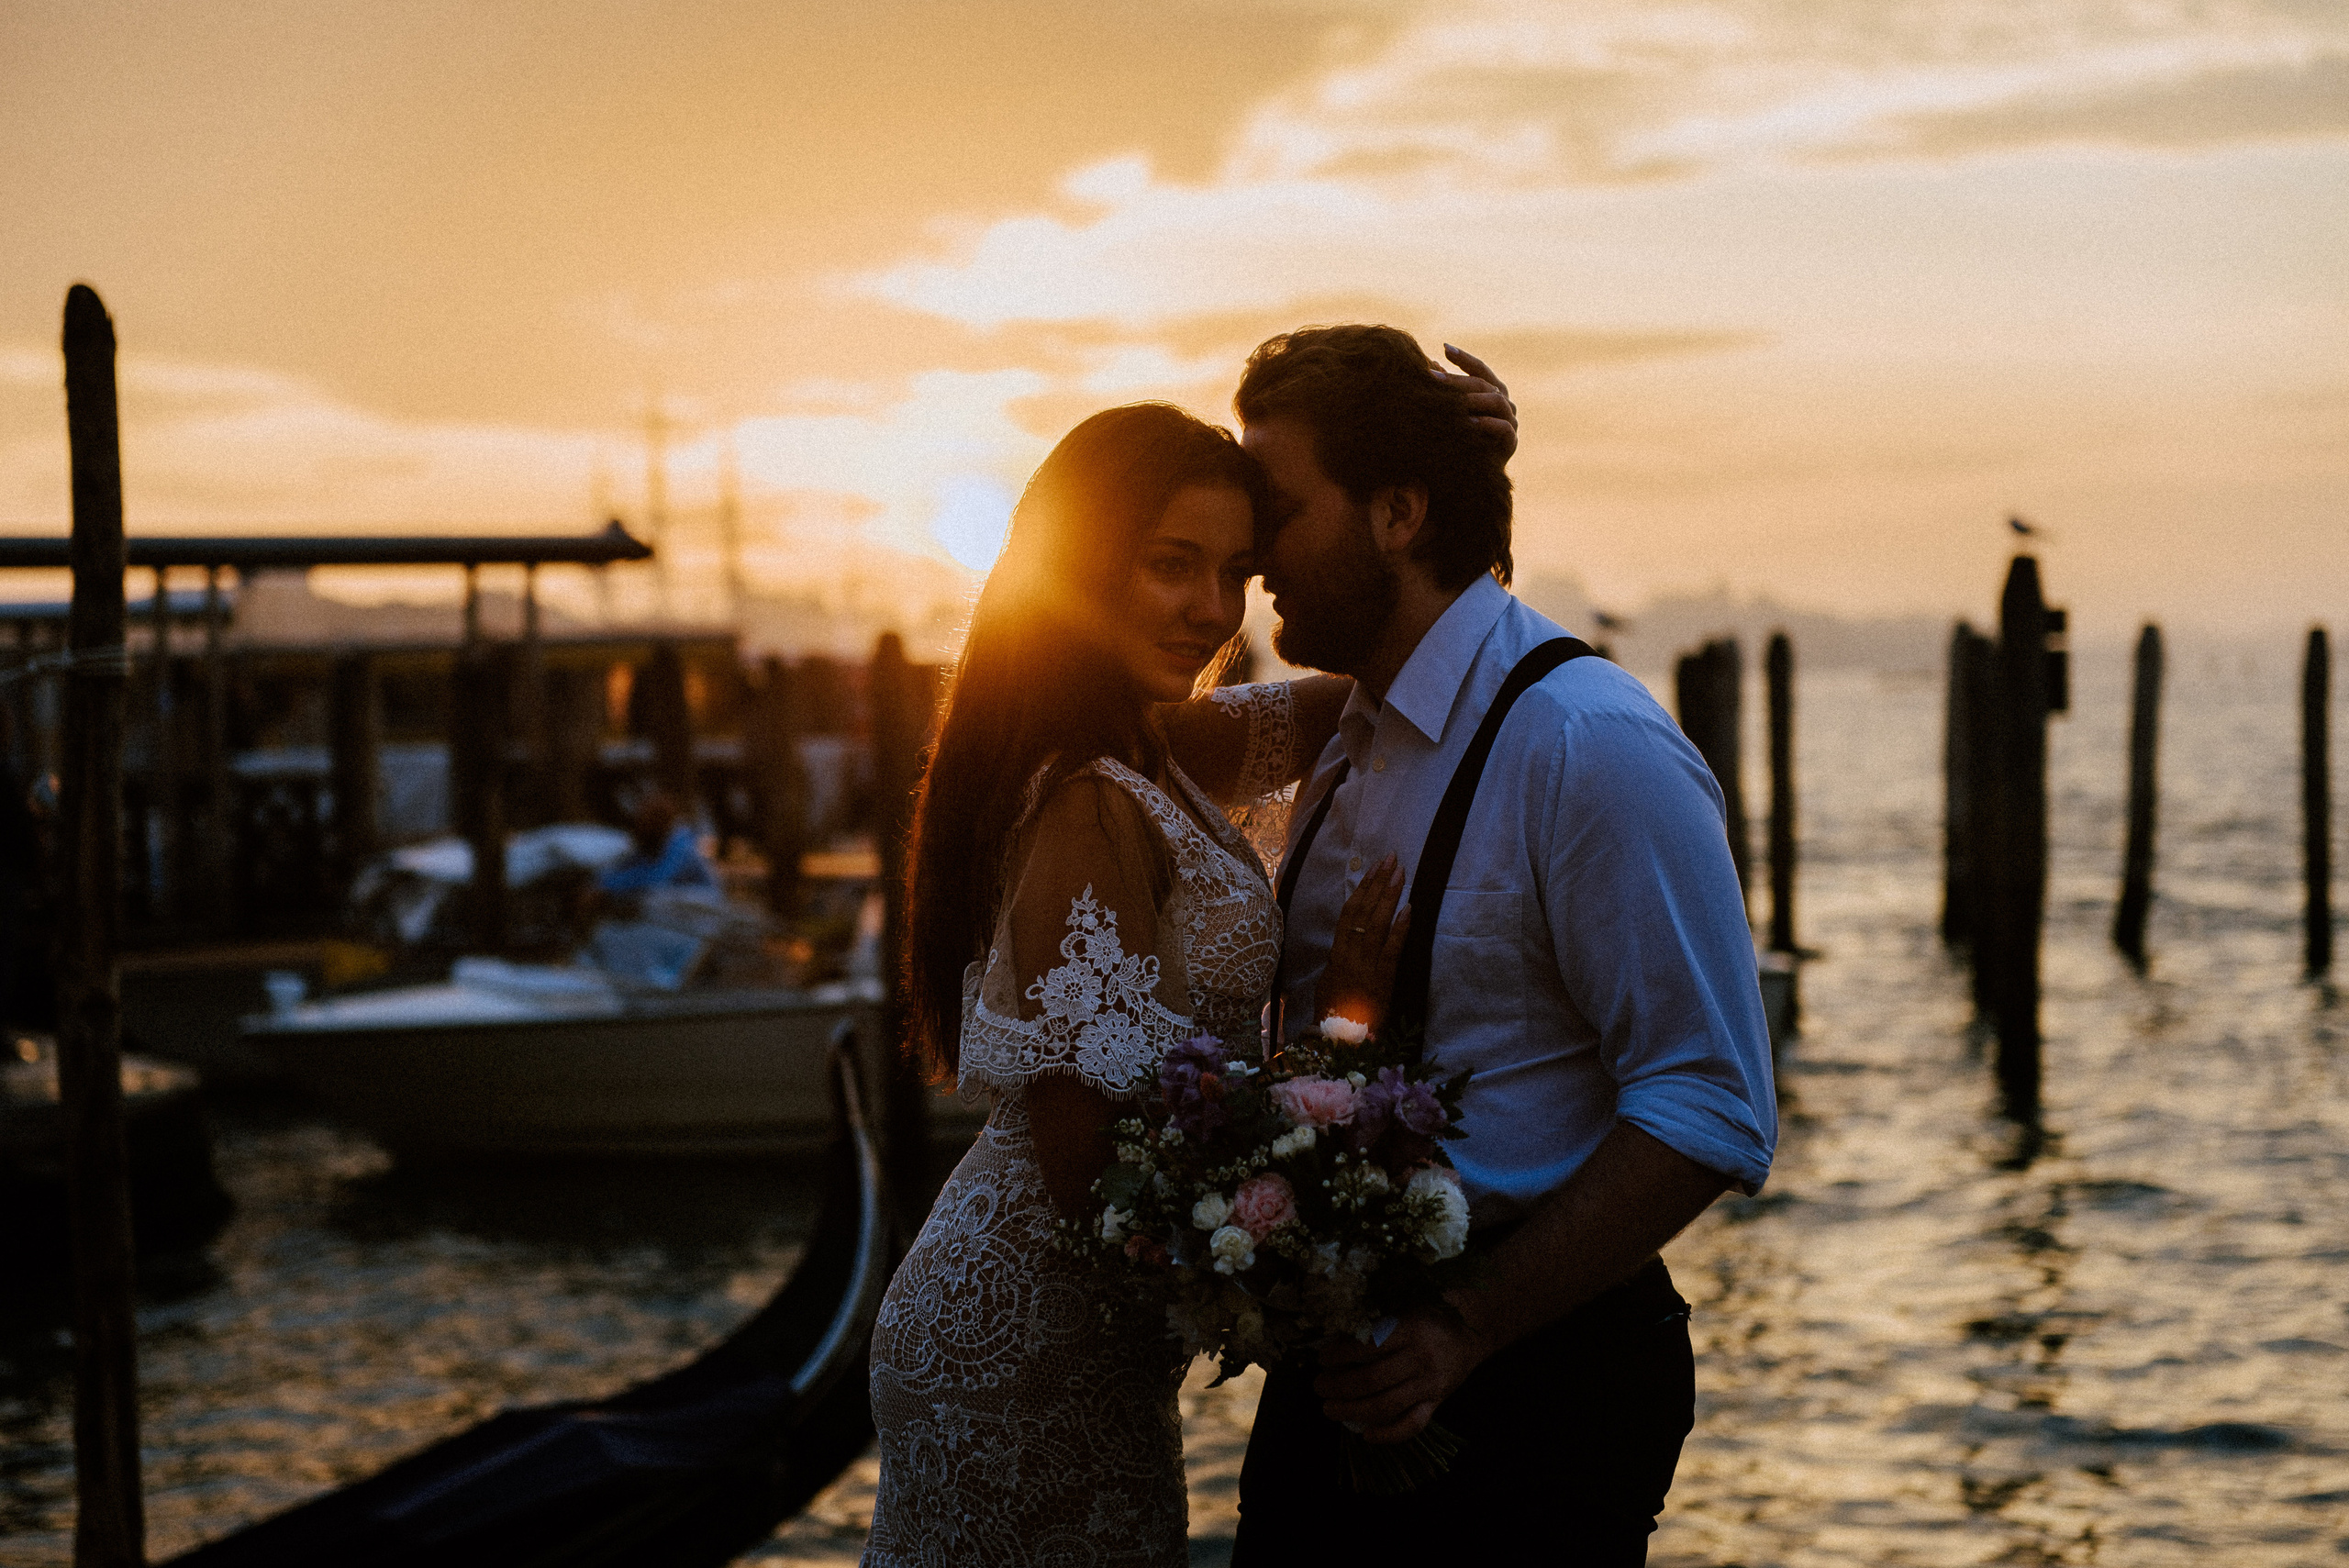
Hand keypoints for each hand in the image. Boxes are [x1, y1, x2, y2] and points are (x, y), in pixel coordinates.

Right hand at [1314, 853, 1408, 1034]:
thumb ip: (1338, 962)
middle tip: (1391, 859)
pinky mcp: (1382, 980)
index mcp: (1337, 954)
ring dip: (1389, 896)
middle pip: (1364, 910)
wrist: (1337, 1041)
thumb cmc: (1333, 1016)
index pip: (1349, 912)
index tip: (1373, 868)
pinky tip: (1408, 908)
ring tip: (1400, 873)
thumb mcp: (1329, 983)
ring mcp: (1366, 966)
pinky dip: (1400, 928)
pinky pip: (1391, 949)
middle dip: (1378, 883)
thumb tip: (1345, 946)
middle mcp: (1350, 954)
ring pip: (1376, 923)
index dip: (1362, 888)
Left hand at [1315, 1303, 1494, 1443]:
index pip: (1369, 1346)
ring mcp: (1431, 1385)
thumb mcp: (1408, 1302)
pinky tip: (1365, 1434)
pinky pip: (1412, 1425)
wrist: (1475, 1330)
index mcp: (1412, 1329)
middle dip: (1339, 1386)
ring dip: (1352, 1411)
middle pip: (1373, 1380)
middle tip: (1318, 1385)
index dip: (1341, 1355)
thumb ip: (1378, 1316)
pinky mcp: (1437, 1403)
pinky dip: (1388, 1435)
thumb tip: (1335, 1330)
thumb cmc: (1433, 1312)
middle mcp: (1422, 1359)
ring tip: (1329, 1409)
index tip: (1322, 1357)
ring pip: (1387, 1406)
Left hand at [1429, 343, 1516, 460]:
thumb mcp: (1448, 414)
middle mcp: (1505, 404)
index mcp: (1492, 392)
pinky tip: (1471, 422)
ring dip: (1474, 398)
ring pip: (1497, 401)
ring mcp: (1510, 422)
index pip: (1480, 370)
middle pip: (1483, 384)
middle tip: (1433, 377)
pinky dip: (1488, 423)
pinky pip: (1504, 428)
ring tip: (1452, 400)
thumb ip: (1445, 391)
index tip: (1445, 348)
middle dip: (1457, 379)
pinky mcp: (1511, 443)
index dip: (1464, 358)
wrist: (1466, 479)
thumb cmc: (1456, 441)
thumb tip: (1431, 364)